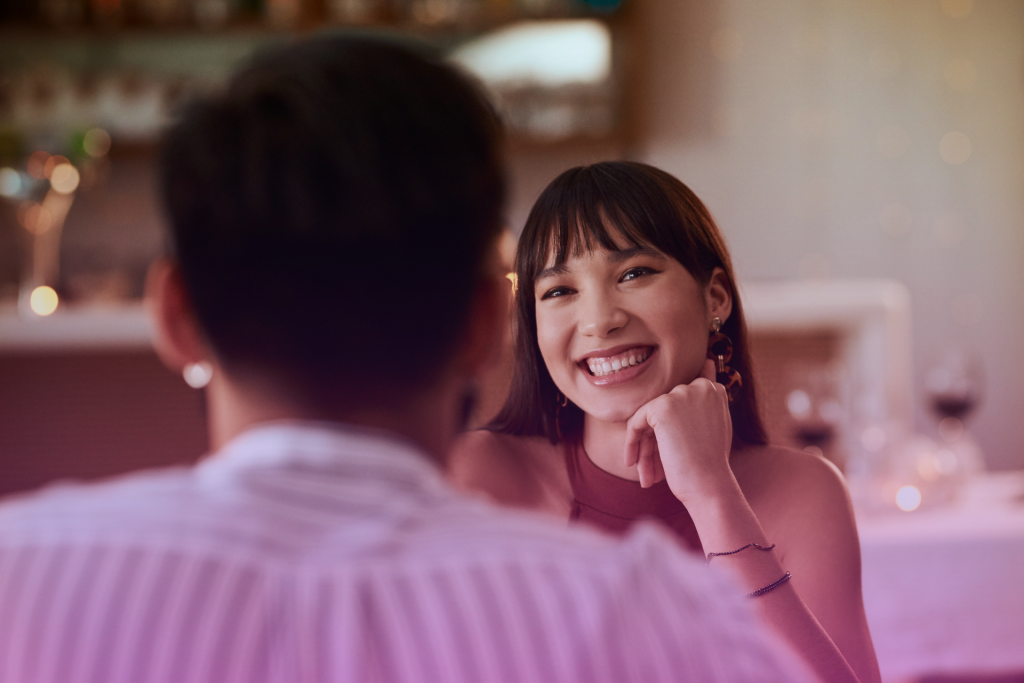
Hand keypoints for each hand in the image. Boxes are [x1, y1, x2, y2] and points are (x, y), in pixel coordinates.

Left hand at [623, 359, 733, 503]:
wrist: (710, 485)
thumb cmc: (711, 464)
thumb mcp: (715, 425)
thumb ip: (705, 400)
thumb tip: (708, 362)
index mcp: (714, 390)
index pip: (680, 402)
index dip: (672, 429)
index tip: (673, 450)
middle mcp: (700, 387)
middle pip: (662, 412)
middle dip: (655, 443)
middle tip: (654, 471)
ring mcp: (681, 394)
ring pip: (649, 419)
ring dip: (645, 449)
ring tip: (645, 476)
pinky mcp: (663, 406)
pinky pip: (636, 422)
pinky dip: (632, 443)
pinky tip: (633, 463)